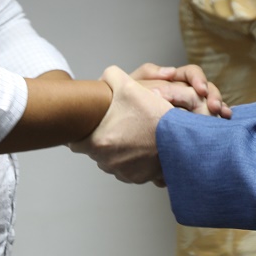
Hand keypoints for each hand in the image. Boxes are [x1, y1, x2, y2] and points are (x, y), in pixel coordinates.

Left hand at [72, 66, 173, 183]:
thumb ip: (110, 77)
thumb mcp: (129, 86)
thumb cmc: (154, 113)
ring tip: (131, 136)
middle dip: (103, 141)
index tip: (88, 128)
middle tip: (116, 127)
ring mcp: (123, 172)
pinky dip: (133, 160)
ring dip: (118, 151)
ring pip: (112, 161)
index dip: (80, 134)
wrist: (180, 137)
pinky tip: (142, 146)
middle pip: (95, 152)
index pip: (75, 144)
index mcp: (99, 142)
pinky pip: (129, 169)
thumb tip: (101, 78)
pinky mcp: (139, 178)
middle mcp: (108, 161)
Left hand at [130, 62, 229, 118]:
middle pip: (207, 88)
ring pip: (211, 104)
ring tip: (221, 116)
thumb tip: (171, 71)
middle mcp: (183, 92)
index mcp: (172, 80)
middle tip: (214, 108)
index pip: (191, 73)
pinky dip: (218, 121)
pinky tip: (222, 126)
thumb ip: (149, 73)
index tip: (200, 90)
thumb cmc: (121, 100)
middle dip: (214, 95)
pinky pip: (209, 121)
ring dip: (219, 107)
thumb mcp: (132, 83)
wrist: (115, 125)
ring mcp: (190, 109)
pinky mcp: (192, 125)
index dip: (198, 78)